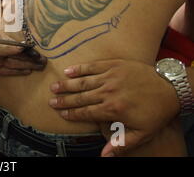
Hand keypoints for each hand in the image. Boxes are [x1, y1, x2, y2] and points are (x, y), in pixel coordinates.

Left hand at [0, 31, 45, 78]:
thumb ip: (4, 48)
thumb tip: (21, 48)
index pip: (16, 44)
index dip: (28, 48)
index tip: (39, 51)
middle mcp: (0, 50)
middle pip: (18, 55)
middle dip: (31, 58)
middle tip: (45, 61)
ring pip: (16, 63)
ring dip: (28, 65)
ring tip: (40, 67)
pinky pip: (9, 71)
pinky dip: (19, 71)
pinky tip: (29, 71)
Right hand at [48, 59, 179, 156]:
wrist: (170, 87)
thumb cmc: (156, 112)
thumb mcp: (142, 133)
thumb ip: (120, 143)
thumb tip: (103, 155)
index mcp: (113, 109)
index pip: (86, 112)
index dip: (72, 113)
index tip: (61, 113)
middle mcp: (108, 92)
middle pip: (81, 97)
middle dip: (64, 100)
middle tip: (51, 101)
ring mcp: (110, 76)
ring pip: (83, 81)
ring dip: (67, 84)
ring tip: (54, 87)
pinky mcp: (114, 65)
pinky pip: (93, 66)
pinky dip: (79, 68)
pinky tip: (68, 70)